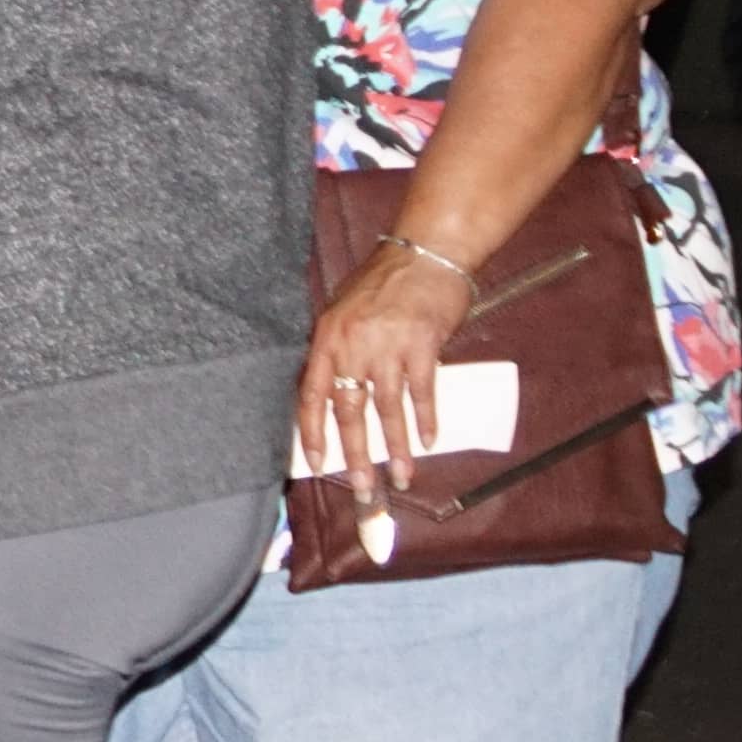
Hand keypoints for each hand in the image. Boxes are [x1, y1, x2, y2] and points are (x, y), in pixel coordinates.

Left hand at [296, 244, 471, 499]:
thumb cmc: (384, 284)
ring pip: (387, 410)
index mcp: (327, 339)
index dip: (312, 432)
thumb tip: (337, 393)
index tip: (316, 463)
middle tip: (360, 487)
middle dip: (354, 455)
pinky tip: (430, 441)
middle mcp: (352, 346)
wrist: (424, 254)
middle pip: (349, 411)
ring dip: (396, 448)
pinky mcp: (422, 345)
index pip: (311, 395)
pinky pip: (423, 392)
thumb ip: (339, 350)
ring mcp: (388, 347)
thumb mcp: (345, 312)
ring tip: (400, 477)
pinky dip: (427, 420)